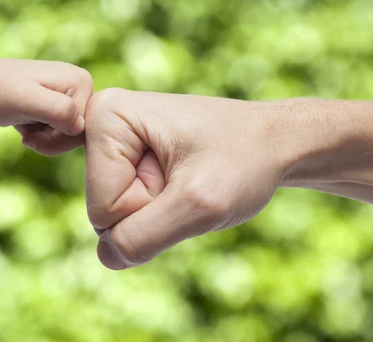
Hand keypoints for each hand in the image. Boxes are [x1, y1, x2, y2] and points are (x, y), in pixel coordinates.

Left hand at [0, 58, 92, 154]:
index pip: (85, 127)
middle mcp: (80, 84)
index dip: (59, 140)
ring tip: (24, 127)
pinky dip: (41, 135)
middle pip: (79, 132)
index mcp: (81, 80)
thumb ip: (58, 111)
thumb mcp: (28, 102)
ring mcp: (69, 94)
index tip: (31, 135)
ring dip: (45, 139)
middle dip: (52, 141)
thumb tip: (81, 126)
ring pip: (68, 135)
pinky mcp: (57, 103)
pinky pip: (59, 131)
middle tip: (27, 137)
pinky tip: (25, 125)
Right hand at [84, 88, 286, 269]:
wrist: (272, 143)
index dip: (150, 207)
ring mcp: (111, 143)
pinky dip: (159, 209)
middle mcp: (100, 123)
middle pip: (103, 212)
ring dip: (158, 211)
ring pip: (115, 216)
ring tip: (186, 178)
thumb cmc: (244, 160)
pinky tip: (179, 181)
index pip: (102, 208)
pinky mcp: (123, 159)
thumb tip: (106, 257)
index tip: (185, 175)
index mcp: (106, 116)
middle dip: (152, 210)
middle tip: (187, 179)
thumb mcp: (199, 204)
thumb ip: (144, 237)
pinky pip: (126, 210)